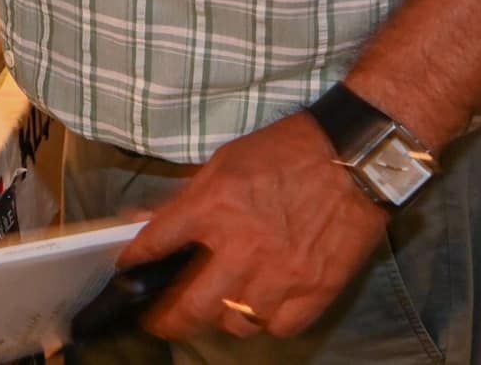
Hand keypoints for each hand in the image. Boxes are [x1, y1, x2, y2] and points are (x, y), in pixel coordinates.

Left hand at [116, 112, 389, 340]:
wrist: (354, 159)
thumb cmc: (288, 152)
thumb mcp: (227, 161)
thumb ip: (188, 196)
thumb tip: (148, 219)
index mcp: (215, 206)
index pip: (158, 243)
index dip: (135, 261)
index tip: (127, 271)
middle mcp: (243, 246)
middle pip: (192, 305)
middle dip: (168, 319)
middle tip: (160, 321)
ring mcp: (280, 274)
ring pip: (236, 324)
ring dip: (222, 318)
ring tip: (220, 307)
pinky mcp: (315, 291)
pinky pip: (278, 328)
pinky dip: (267, 322)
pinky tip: (264, 305)